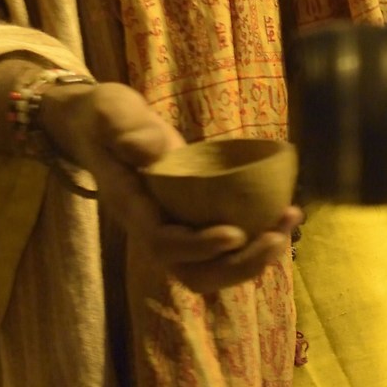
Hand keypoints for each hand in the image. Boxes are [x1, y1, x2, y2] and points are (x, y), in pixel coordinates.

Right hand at [46, 79, 301, 297]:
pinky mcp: (192, 220)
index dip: (199, 247)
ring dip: (253, 257)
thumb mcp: (110, 113)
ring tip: (287, 226)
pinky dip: (254, 240)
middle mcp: (153, 228)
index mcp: (132, 208)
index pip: (163, 244)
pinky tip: (281, 215)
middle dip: (238, 265)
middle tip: (276, 237)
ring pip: (212, 268)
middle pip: (193, 273)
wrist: (98, 128)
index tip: (235, 233)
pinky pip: (222, 247)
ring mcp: (173, 228)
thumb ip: (129, 129)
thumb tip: (157, 149)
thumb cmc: (103, 118)